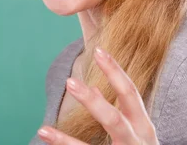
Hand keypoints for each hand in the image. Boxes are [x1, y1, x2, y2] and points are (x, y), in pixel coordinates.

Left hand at [38, 48, 158, 144]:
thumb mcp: (136, 130)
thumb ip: (117, 111)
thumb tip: (93, 88)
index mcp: (143, 126)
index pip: (130, 93)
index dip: (115, 71)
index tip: (98, 50)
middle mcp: (137, 142)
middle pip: (114, 120)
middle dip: (91, 102)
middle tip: (69, 82)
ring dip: (66, 142)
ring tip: (43, 130)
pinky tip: (45, 139)